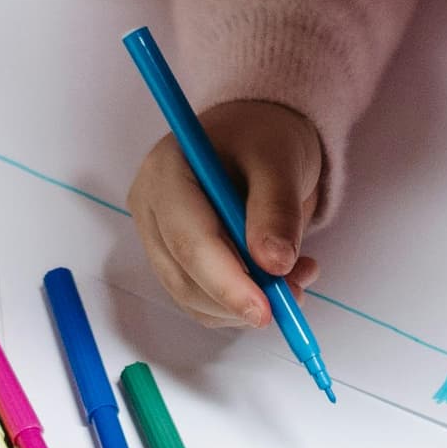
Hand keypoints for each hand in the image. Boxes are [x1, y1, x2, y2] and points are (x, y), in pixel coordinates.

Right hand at [126, 99, 325, 329]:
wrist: (257, 138)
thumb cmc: (264, 138)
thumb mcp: (280, 161)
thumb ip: (276, 209)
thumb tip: (274, 264)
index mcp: (166, 171)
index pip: (189, 240)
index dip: (226, 282)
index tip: (266, 309)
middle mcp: (150, 206)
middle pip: (183, 275)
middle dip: (239, 298)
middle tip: (293, 297)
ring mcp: (156, 235)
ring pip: (191, 297)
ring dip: (243, 305)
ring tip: (296, 277)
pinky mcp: (172, 259)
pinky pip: (201, 300)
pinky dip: (239, 304)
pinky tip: (275, 278)